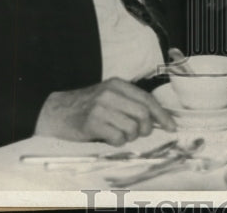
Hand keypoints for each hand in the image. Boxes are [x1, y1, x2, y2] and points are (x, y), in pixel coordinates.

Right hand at [34, 78, 175, 145]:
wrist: (56, 111)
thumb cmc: (86, 106)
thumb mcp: (108, 96)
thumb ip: (129, 102)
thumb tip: (157, 119)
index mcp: (117, 84)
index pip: (147, 99)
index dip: (162, 115)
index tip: (171, 126)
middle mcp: (110, 93)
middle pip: (143, 114)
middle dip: (146, 129)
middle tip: (138, 133)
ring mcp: (100, 107)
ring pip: (131, 129)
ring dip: (129, 137)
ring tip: (117, 133)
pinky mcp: (92, 123)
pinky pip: (117, 138)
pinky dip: (117, 142)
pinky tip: (108, 137)